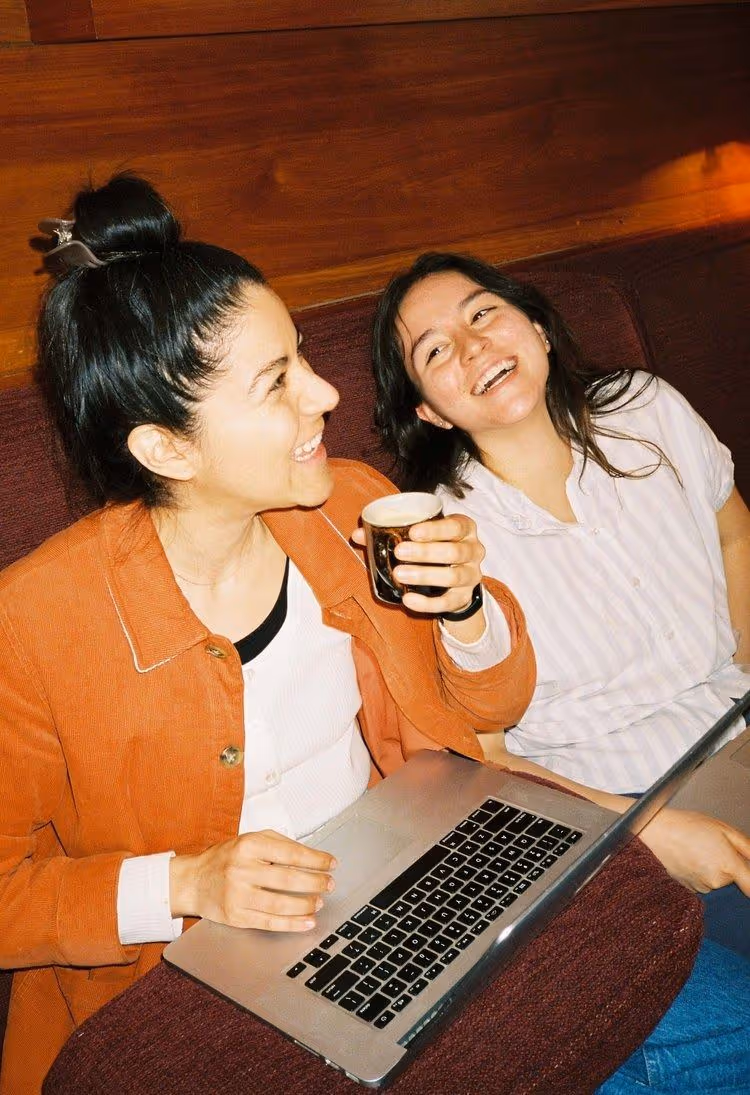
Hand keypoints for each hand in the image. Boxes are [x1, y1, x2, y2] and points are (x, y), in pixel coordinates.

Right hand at [170, 830, 336, 931]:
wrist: (192, 881)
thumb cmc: (226, 858)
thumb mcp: (249, 840)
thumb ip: (278, 844)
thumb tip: (311, 855)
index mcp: (248, 845)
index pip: (290, 852)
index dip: (315, 859)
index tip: (331, 863)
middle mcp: (242, 869)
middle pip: (288, 878)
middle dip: (315, 882)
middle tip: (330, 884)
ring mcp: (238, 895)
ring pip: (280, 903)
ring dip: (306, 904)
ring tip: (319, 902)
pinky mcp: (236, 917)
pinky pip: (269, 922)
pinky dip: (292, 924)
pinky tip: (306, 922)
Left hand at [352, 514, 485, 636]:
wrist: (455, 578)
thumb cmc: (435, 547)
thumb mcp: (422, 536)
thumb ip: (393, 533)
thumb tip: (358, 534)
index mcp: (464, 529)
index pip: (455, 526)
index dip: (435, 530)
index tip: (412, 532)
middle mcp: (474, 550)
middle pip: (454, 551)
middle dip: (426, 553)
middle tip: (399, 553)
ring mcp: (472, 576)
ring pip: (453, 576)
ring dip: (425, 575)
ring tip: (399, 574)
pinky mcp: (464, 598)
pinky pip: (448, 602)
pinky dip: (428, 603)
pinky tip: (408, 600)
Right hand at [640, 807, 749, 893]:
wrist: (653, 833)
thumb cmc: (686, 825)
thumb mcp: (723, 828)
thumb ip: (747, 847)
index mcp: (728, 865)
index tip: (747, 876)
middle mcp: (716, 881)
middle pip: (732, 877)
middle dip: (727, 864)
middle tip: (712, 845)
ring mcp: (701, 887)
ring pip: (716, 879)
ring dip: (712, 868)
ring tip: (696, 848)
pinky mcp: (688, 889)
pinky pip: (702, 881)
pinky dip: (699, 871)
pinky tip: (688, 856)